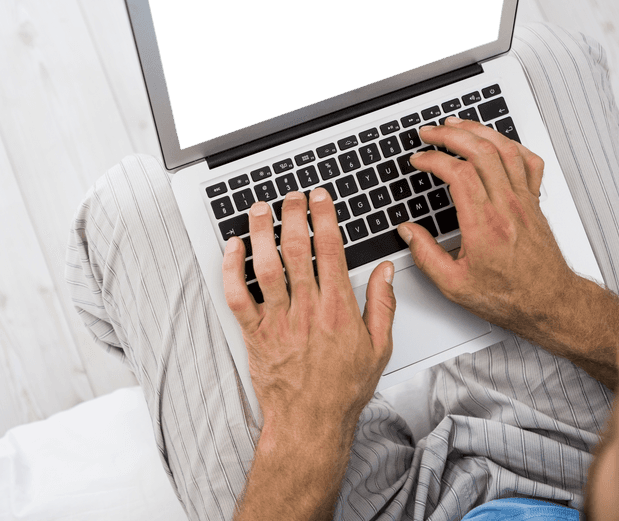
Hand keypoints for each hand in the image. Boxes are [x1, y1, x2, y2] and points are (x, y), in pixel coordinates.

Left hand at [222, 188, 395, 446]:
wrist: (310, 422)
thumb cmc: (343, 388)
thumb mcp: (380, 348)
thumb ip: (384, 305)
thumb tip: (386, 271)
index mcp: (339, 309)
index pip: (331, 250)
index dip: (324, 217)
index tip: (319, 198)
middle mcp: (307, 310)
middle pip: (298, 249)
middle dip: (294, 215)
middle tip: (290, 196)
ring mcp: (278, 321)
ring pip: (266, 266)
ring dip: (262, 233)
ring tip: (261, 209)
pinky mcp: (255, 333)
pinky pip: (238, 295)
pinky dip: (232, 268)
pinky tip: (233, 247)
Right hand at [400, 116, 577, 332]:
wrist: (549, 302)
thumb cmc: (509, 296)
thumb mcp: (454, 285)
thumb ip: (425, 255)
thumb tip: (407, 231)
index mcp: (485, 225)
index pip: (459, 173)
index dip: (434, 159)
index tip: (419, 159)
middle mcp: (507, 206)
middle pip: (480, 151)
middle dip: (450, 134)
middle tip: (430, 132)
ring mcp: (524, 200)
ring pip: (505, 149)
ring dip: (478, 130)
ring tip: (457, 124)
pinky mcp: (534, 201)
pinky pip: (528, 161)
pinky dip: (510, 144)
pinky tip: (497, 142)